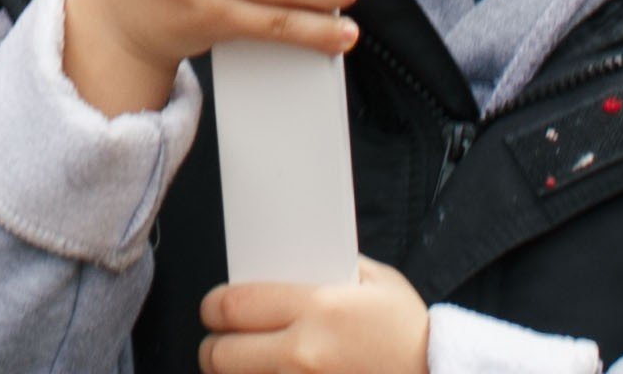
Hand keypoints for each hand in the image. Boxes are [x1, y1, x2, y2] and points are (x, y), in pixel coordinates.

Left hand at [199, 262, 427, 373]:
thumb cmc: (409, 334)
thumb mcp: (376, 281)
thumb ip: (328, 266)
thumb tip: (283, 260)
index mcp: (319, 308)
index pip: (233, 305)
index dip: (213, 306)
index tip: (214, 308)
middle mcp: (304, 354)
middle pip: (221, 354)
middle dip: (214, 346)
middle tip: (222, 340)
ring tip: (244, 364)